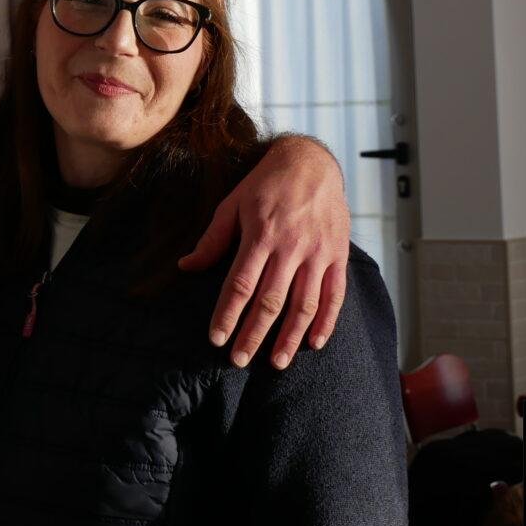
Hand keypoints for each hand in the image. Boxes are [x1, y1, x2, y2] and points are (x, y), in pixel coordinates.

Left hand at [179, 134, 349, 368]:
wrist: (312, 162)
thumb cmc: (266, 184)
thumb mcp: (232, 203)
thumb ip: (212, 239)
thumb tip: (186, 267)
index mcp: (261, 234)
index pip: (240, 284)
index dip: (227, 314)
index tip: (216, 338)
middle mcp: (291, 247)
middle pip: (270, 301)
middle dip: (253, 334)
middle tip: (239, 360)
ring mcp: (318, 253)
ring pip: (304, 305)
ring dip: (290, 338)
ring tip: (276, 363)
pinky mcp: (338, 255)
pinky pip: (334, 295)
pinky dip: (326, 322)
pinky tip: (313, 342)